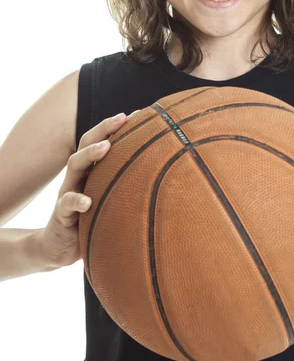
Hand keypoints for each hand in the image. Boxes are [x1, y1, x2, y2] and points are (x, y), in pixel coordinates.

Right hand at [37, 111, 132, 268]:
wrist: (60, 246)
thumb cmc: (92, 219)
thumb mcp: (110, 199)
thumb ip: (127, 186)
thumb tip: (166, 176)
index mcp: (92, 171)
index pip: (102, 141)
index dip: (117, 127)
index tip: (138, 113)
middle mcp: (79, 176)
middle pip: (87, 144)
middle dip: (104, 128)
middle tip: (122, 118)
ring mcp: (68, 192)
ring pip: (74, 166)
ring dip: (90, 154)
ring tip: (105, 147)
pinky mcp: (61, 214)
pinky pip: (66, 204)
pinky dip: (76, 200)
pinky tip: (87, 202)